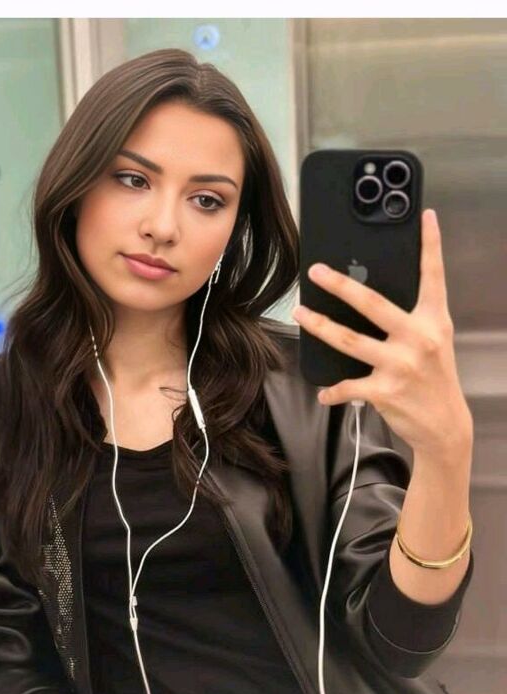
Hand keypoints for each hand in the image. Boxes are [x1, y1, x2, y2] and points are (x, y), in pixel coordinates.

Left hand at [292, 209, 472, 456]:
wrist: (444, 425)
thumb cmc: (434, 379)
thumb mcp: (433, 342)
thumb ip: (410, 319)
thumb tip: (369, 298)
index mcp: (433, 321)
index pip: (433, 276)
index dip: (430, 245)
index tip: (424, 216)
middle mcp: (418, 338)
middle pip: (372, 303)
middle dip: (340, 284)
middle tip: (316, 271)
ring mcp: (400, 364)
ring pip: (348, 339)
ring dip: (319, 326)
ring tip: (300, 313)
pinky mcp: (384, 391)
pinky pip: (347, 385)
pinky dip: (332, 390)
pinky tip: (323, 392)